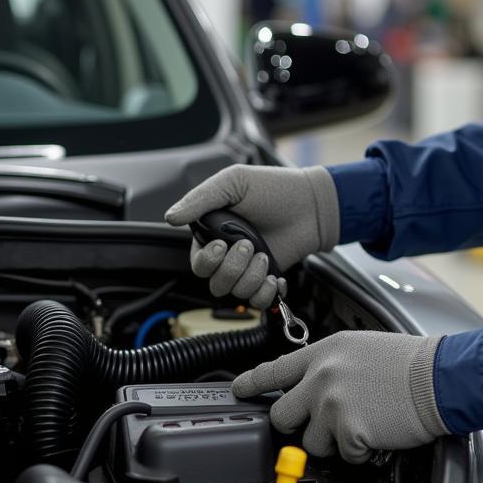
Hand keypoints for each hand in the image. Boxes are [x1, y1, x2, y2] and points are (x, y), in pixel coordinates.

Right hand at [165, 163, 339, 307]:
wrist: (312, 202)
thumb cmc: (273, 188)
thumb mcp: (234, 182)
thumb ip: (201, 198)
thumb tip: (170, 217)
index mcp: (214, 233)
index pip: (198, 262)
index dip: (207, 259)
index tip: (222, 244)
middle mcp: (228, 254)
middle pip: (214, 282)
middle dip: (232, 268)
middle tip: (249, 245)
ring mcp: (248, 268)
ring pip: (235, 292)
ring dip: (251, 277)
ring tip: (265, 256)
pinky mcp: (268, 278)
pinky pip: (258, 301)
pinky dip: (266, 293)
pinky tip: (275, 277)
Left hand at [232, 331, 447, 463]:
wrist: (438, 376)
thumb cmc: (409, 362)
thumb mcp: (361, 348)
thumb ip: (330, 365)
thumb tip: (312, 387)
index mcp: (325, 352)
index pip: (276, 368)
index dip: (252, 382)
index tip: (238, 389)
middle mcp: (321, 376)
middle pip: (282, 414)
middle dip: (299, 424)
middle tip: (324, 422)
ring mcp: (332, 404)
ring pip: (311, 442)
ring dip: (334, 440)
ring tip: (363, 420)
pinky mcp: (347, 431)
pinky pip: (343, 455)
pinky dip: (360, 451)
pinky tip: (378, 430)